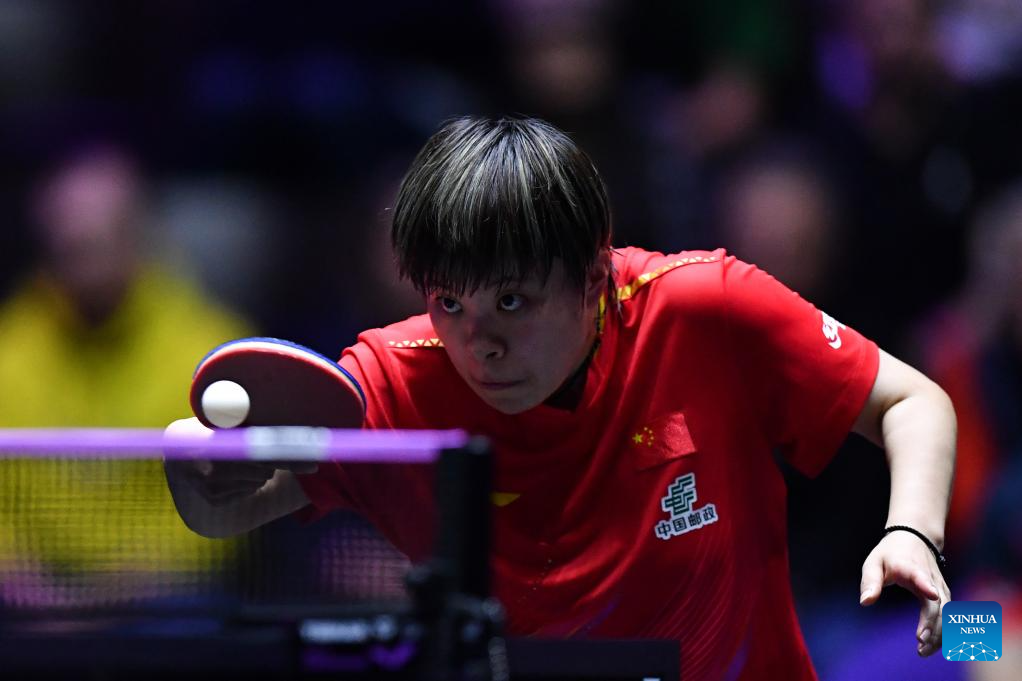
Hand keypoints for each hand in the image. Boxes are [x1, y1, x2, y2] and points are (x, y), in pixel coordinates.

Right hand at [163, 418, 316, 506]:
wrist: (181, 451)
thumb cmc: (216, 426)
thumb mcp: (228, 418)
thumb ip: (250, 419)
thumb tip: (292, 415)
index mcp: (209, 437)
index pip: (257, 449)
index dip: (287, 455)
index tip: (314, 463)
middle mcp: (206, 465)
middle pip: (262, 468)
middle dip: (272, 459)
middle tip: (270, 450)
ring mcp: (208, 486)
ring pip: (259, 479)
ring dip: (260, 469)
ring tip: (240, 458)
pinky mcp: (213, 500)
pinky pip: (250, 490)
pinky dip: (249, 481)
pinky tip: (233, 472)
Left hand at [859, 530, 950, 656]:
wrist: (914, 537)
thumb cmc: (890, 553)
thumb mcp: (873, 562)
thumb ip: (870, 582)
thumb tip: (865, 602)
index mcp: (911, 568)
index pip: (920, 576)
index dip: (926, 584)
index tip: (931, 593)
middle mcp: (930, 578)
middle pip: (937, 603)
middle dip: (932, 625)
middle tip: (920, 644)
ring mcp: (940, 587)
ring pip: (946, 613)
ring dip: (940, 633)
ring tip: (924, 651)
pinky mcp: (944, 594)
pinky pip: (949, 615)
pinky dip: (945, 631)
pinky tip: (934, 646)